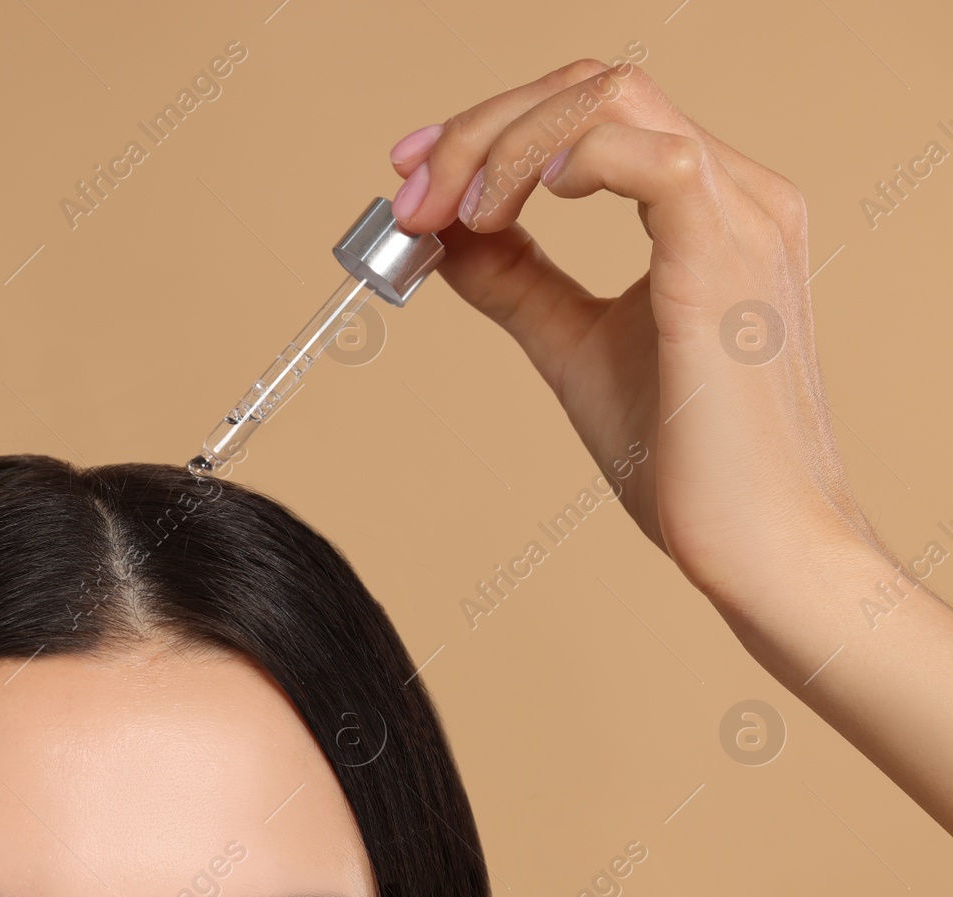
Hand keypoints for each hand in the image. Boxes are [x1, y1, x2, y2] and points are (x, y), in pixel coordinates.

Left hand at [388, 57, 868, 609]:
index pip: (593, 111)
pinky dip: (563, 162)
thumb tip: (446, 234)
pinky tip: (505, 214)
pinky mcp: (729, 256)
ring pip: (611, 100)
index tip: (413, 176)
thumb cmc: (683, 458)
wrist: (754, 543)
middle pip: (593, 87)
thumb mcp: (573, 344)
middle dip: (479, 128)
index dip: (492, 128)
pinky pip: (651, 157)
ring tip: (449, 215)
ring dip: (502, 144)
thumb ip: (517, 281)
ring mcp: (742, 215)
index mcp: (708, 207)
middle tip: (409, 194)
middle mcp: (738, 192)